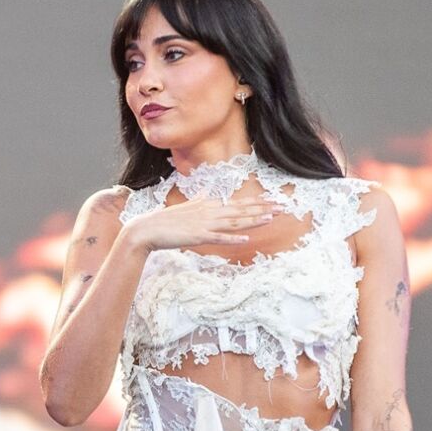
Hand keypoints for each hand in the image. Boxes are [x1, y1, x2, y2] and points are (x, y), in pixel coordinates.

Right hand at [128, 196, 281, 250]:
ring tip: (270, 218)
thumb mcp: (187, 206)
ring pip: (234, 222)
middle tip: (281, 207)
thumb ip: (200, 199)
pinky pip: (219, 238)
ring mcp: (205, 224)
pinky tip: (246, 238)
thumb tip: (209, 192)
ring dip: (253, 220)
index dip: (256, 202)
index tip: (273, 200)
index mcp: (209, 206)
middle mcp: (210, 212)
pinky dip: (233, 238)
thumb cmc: (168, 220)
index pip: (237, 203)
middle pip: (241, 211)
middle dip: (262, 209)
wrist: (149, 229)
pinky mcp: (199, 237)